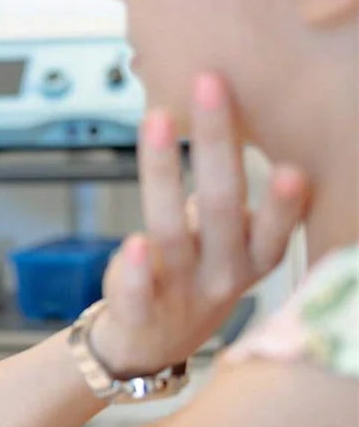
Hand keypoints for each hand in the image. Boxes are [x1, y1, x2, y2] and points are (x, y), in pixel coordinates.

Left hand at [91, 72, 308, 376]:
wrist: (153, 342)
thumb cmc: (198, 273)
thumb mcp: (232, 242)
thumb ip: (233, 196)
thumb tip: (227, 113)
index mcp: (254, 257)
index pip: (274, 226)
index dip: (283, 201)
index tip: (293, 164)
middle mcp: (224, 275)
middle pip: (221, 206)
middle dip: (217, 142)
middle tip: (211, 84)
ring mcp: (180, 294)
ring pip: (172, 231)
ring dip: (164, 173)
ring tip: (158, 120)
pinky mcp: (140, 312)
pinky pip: (138, 293)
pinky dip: (135, 270)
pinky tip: (132, 242)